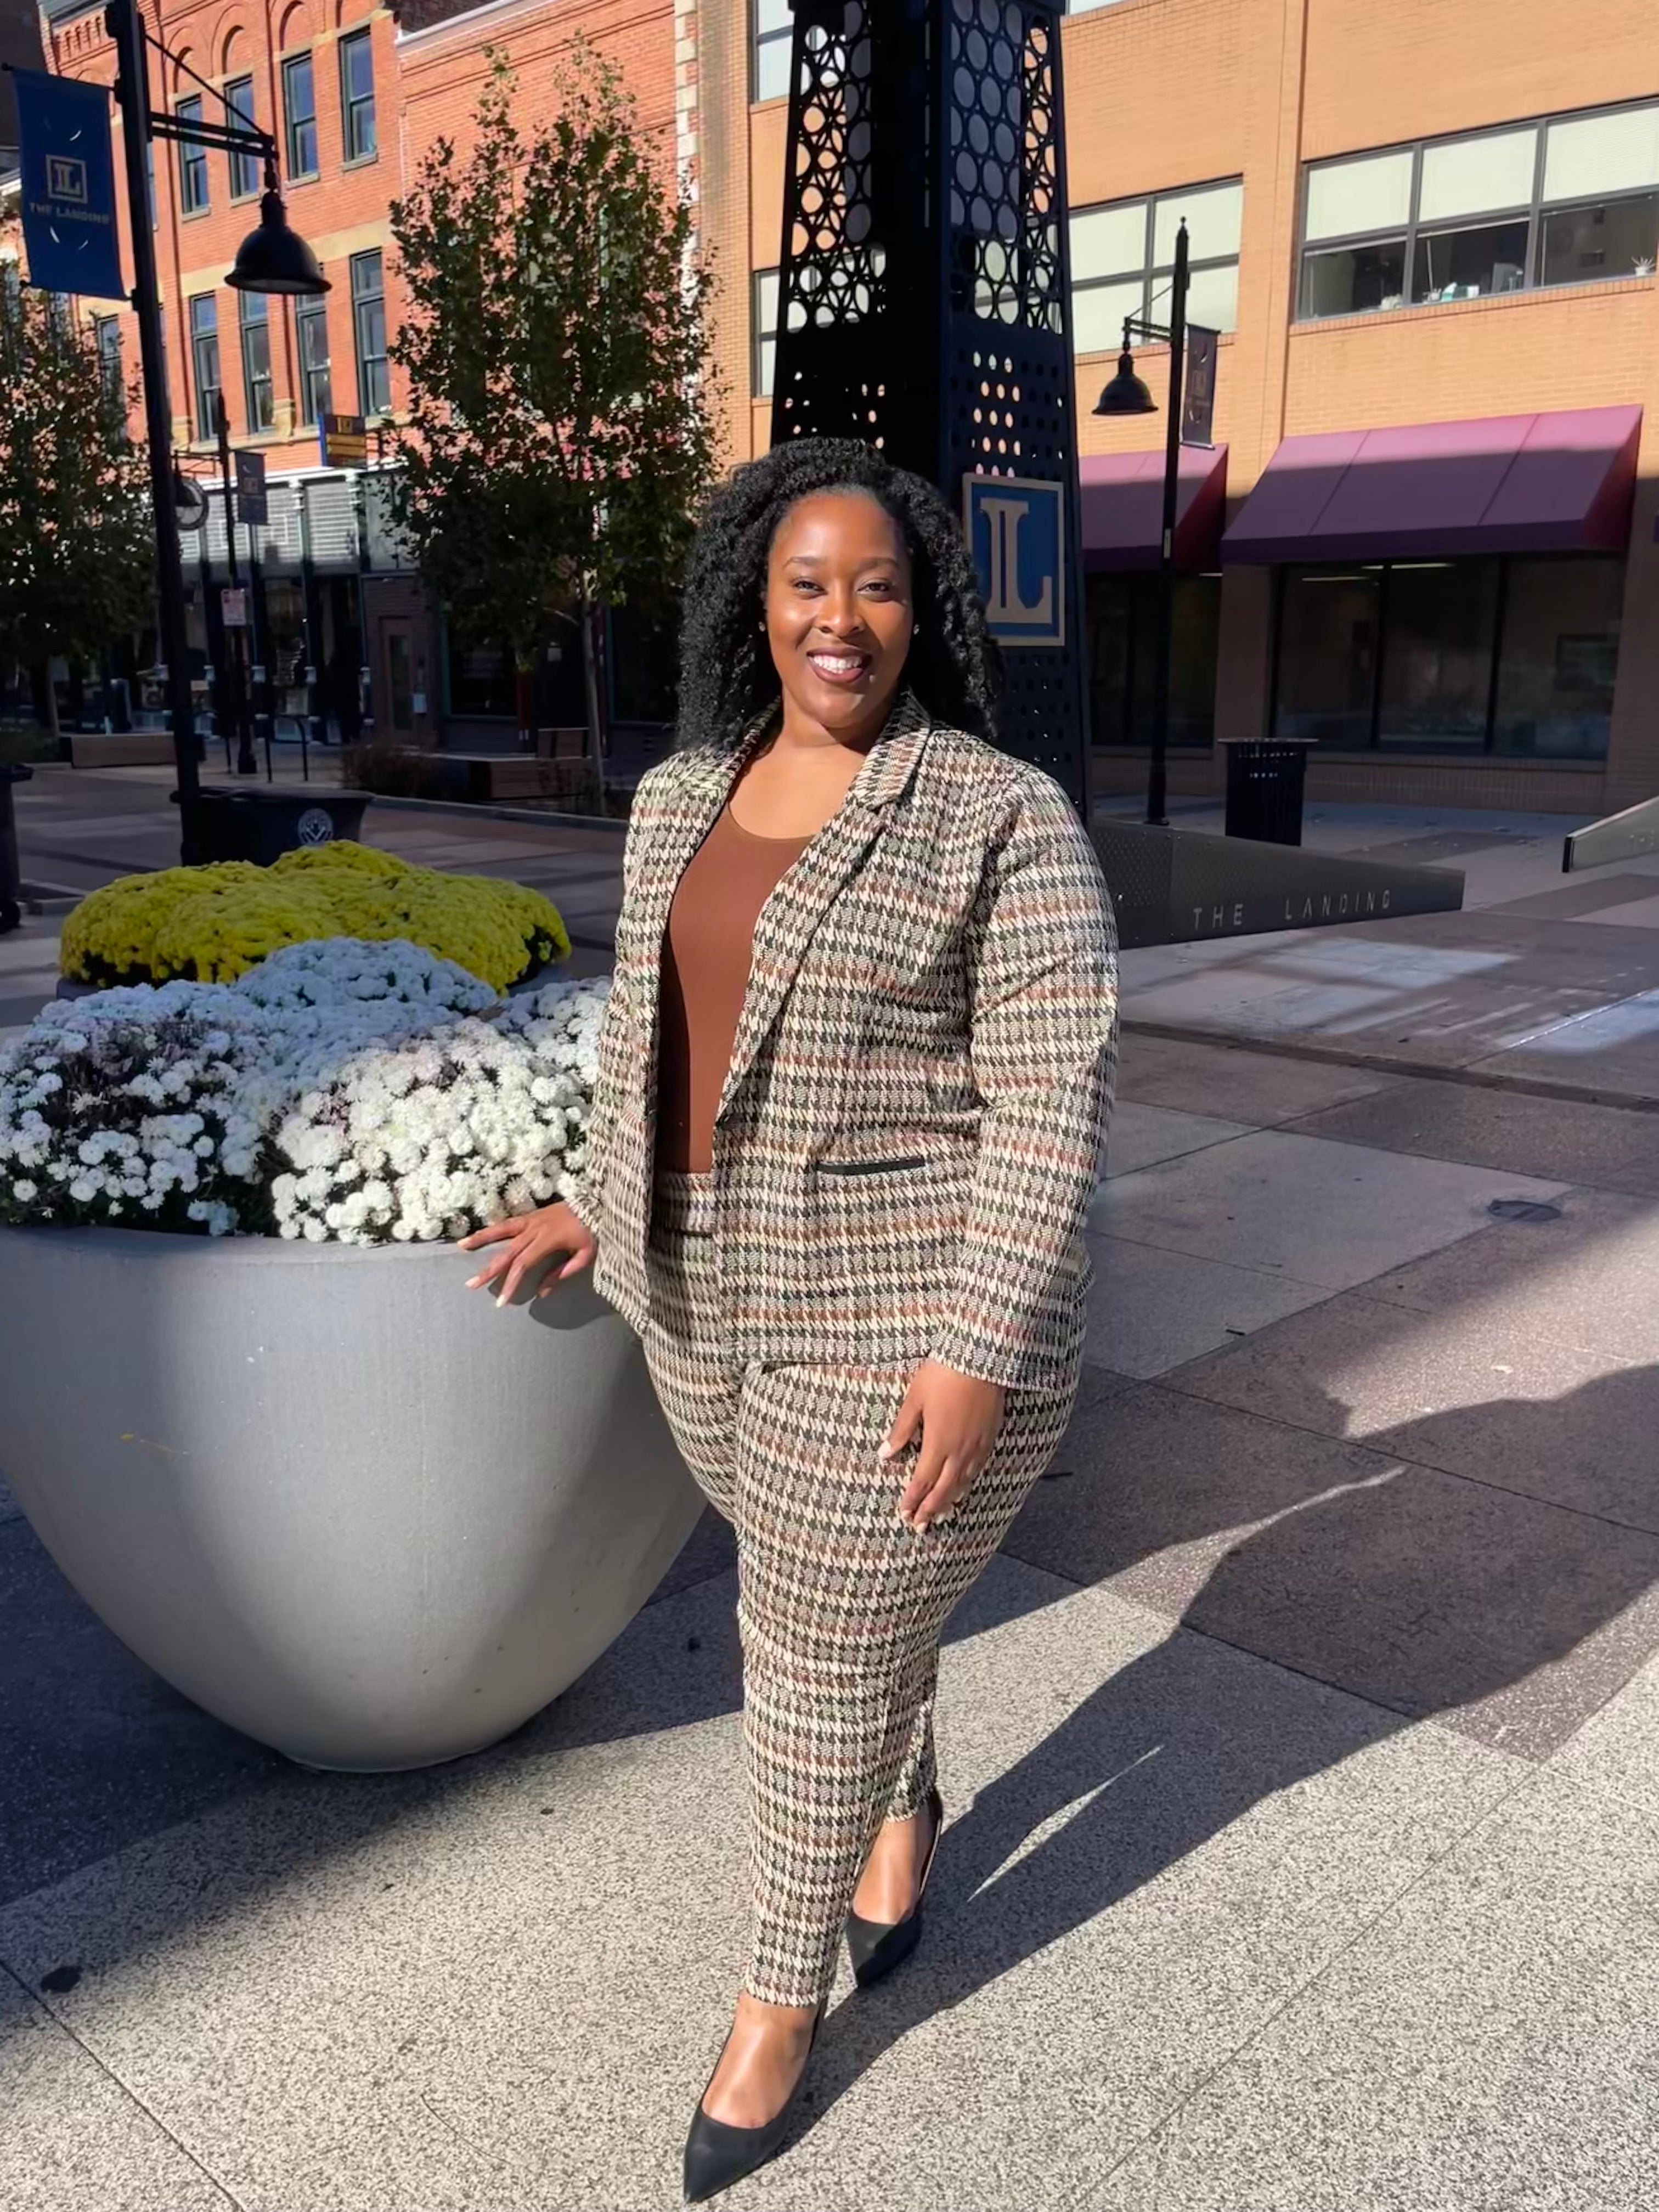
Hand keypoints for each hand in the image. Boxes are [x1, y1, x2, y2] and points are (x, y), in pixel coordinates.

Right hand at [457, 1200, 595, 1306]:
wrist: (597, 1203)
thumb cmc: (593, 1232)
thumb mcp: (584, 1256)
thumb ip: (561, 1274)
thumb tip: (541, 1293)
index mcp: (548, 1239)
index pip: (523, 1264)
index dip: (510, 1283)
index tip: (501, 1301)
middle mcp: (535, 1228)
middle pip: (507, 1251)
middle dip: (488, 1270)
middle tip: (471, 1284)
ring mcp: (531, 1219)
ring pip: (501, 1230)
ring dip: (481, 1239)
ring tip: (461, 1247)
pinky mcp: (531, 1215)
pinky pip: (508, 1222)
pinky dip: (492, 1228)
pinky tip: (480, 1234)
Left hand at [880, 1361, 1006, 1533]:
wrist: (980, 1359)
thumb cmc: (942, 1375)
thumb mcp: (914, 1400)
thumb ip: (901, 1430)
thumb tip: (885, 1454)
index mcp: (938, 1443)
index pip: (922, 1481)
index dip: (912, 1500)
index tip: (903, 1514)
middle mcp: (959, 1451)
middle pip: (944, 1490)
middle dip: (930, 1509)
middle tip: (919, 1526)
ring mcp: (977, 1445)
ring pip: (963, 1482)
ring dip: (949, 1500)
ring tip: (940, 1513)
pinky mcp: (990, 1437)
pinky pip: (978, 1469)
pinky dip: (967, 1483)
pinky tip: (963, 1486)